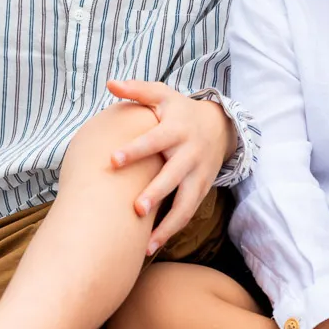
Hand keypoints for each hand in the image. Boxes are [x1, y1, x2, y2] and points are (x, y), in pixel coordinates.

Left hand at [106, 81, 234, 255]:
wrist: (219, 126)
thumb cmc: (179, 110)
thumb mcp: (162, 94)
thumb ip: (137, 90)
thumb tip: (110, 82)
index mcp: (176, 129)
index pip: (154, 140)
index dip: (135, 150)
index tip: (113, 159)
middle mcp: (190, 153)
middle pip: (174, 175)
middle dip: (157, 193)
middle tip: (136, 209)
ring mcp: (198, 174)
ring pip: (186, 202)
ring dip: (168, 224)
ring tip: (146, 244)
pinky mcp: (201, 189)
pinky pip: (188, 213)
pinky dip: (171, 230)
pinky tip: (150, 246)